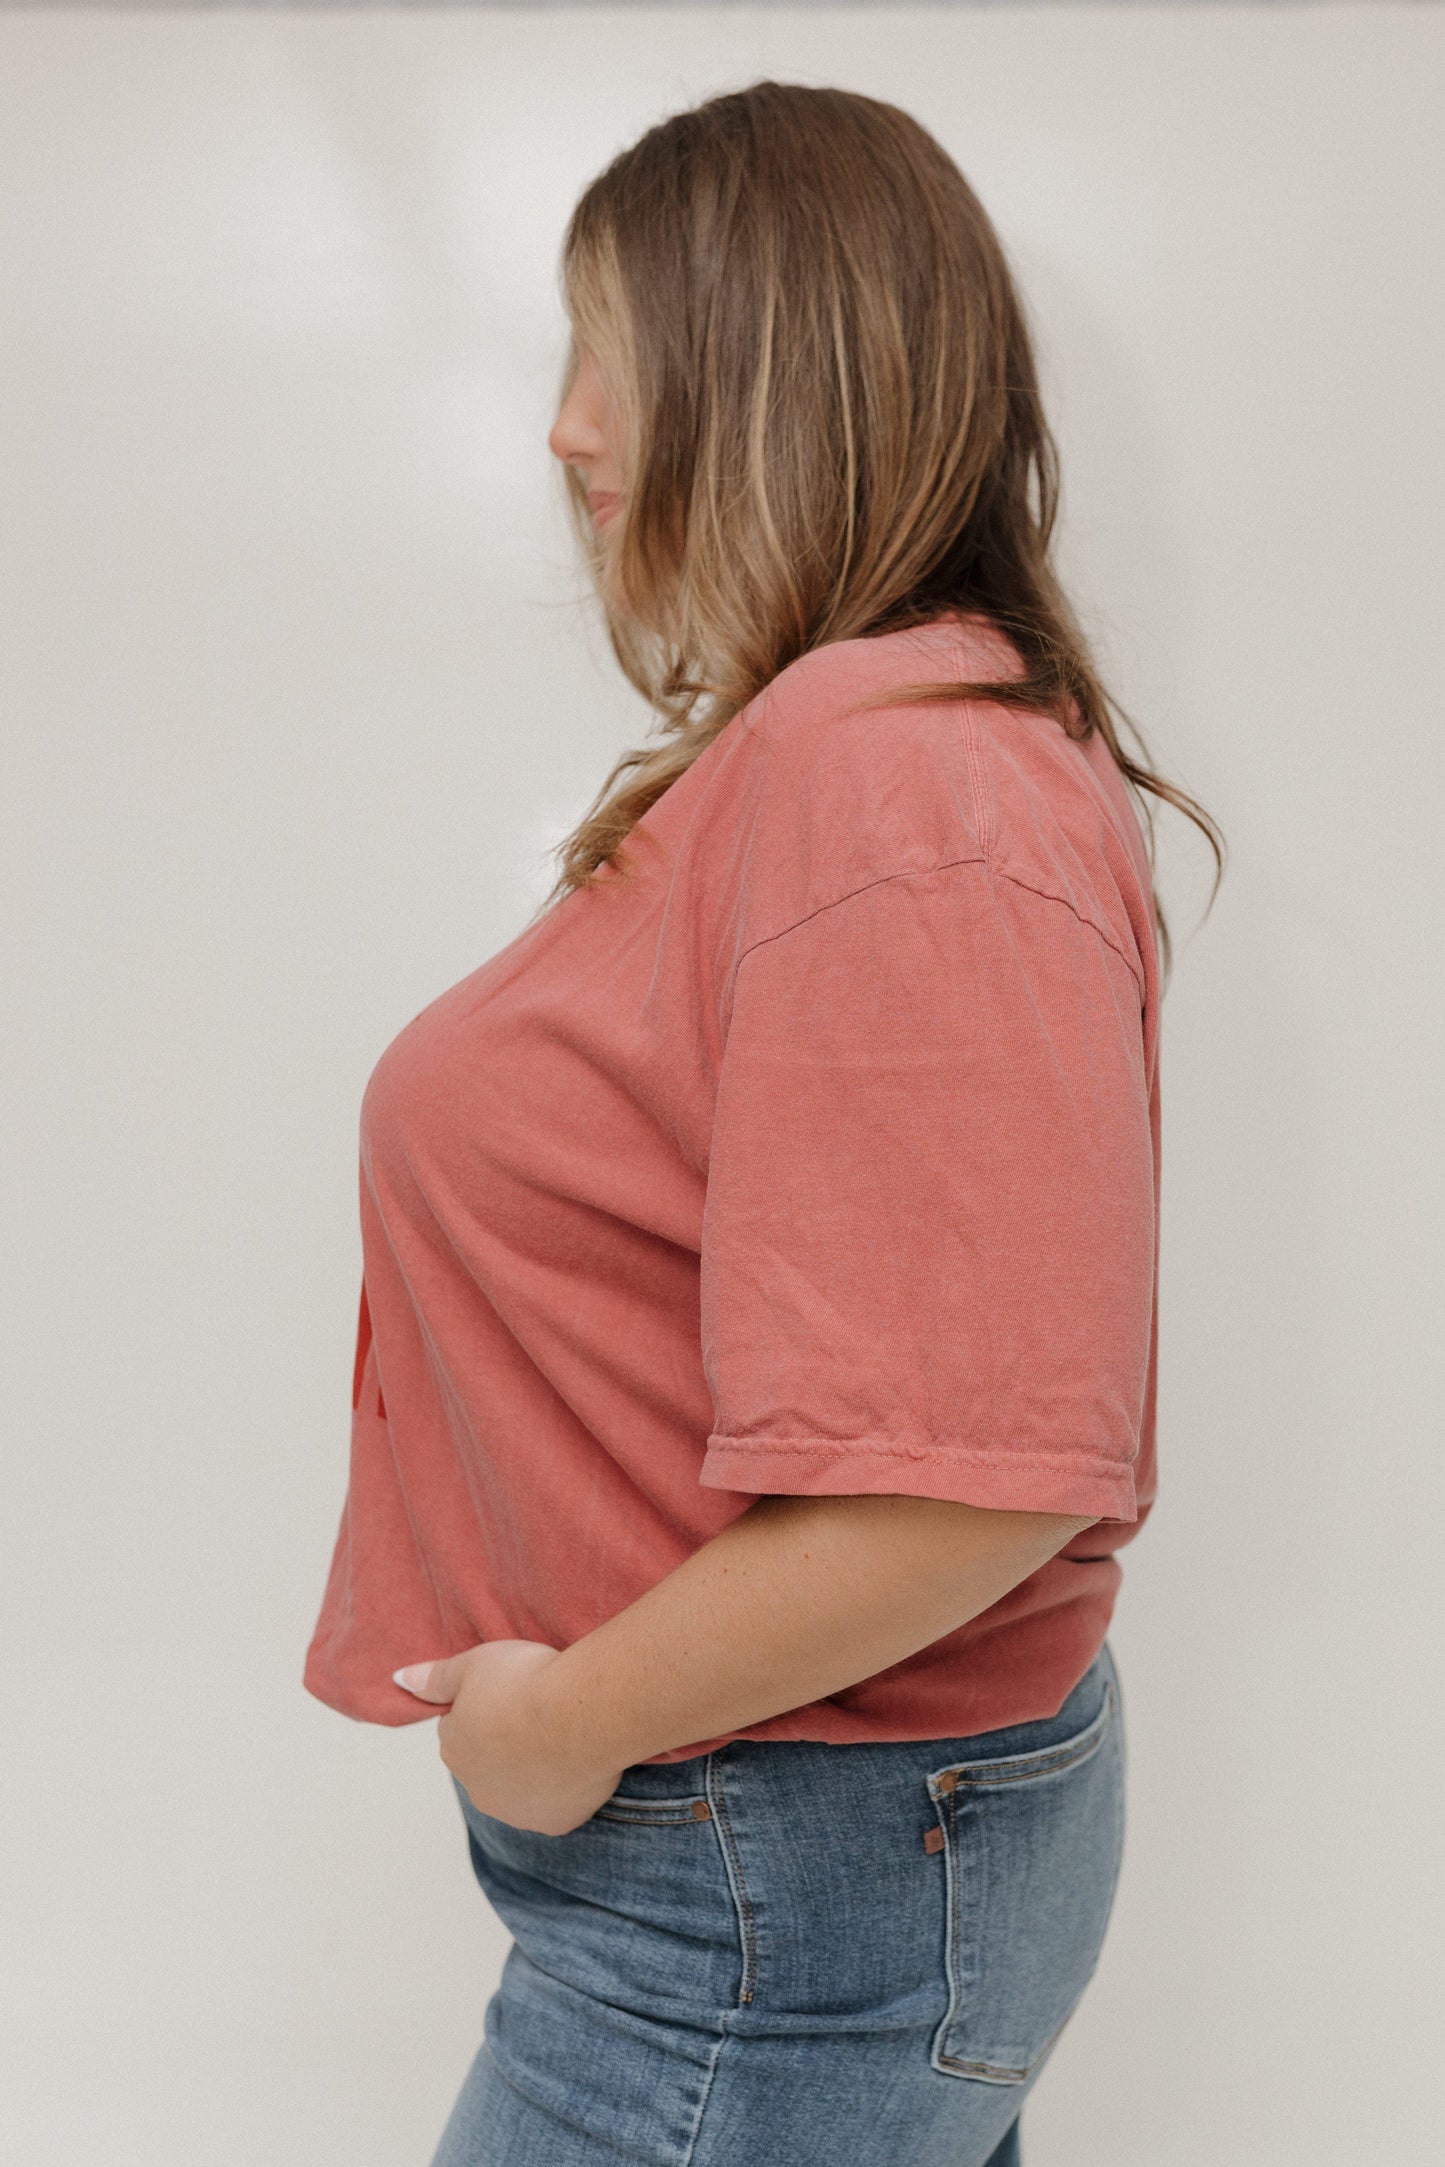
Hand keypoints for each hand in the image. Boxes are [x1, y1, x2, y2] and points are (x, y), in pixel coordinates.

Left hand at [392, 1640, 624, 1835]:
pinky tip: (577, 1760)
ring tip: (560, 1735)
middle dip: (507, 1743)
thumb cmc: (526, 1682)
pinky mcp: (554, 1823)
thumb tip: (398, 1680)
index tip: (512, 1692)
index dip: (488, 1707)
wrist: (579, 1714)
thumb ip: (434, 1678)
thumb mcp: (473, 1664)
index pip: (462, 1729)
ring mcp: (517, 1812)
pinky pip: (557, 1805)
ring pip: (522, 1788)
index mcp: (454, 1750)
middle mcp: (479, 1790)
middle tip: (537, 1712)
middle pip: (490, 1763)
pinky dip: (564, 1788)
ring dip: (534, 1769)